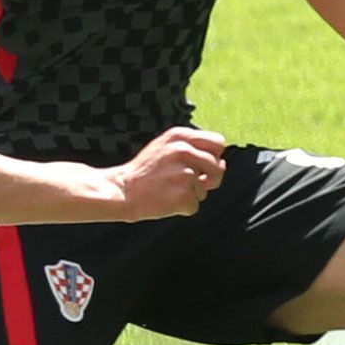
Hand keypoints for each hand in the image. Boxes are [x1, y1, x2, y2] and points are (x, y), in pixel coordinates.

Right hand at [112, 127, 227, 219]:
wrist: (122, 190)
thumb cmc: (145, 171)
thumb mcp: (165, 148)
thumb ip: (193, 150)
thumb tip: (223, 164)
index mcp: (180, 136)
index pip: (218, 143)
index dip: (214, 157)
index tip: (202, 166)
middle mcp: (184, 151)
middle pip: (218, 167)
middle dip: (209, 179)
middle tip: (188, 184)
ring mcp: (184, 173)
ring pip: (205, 189)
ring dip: (191, 194)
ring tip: (169, 190)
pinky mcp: (182, 194)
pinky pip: (195, 206)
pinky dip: (183, 209)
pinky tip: (166, 201)